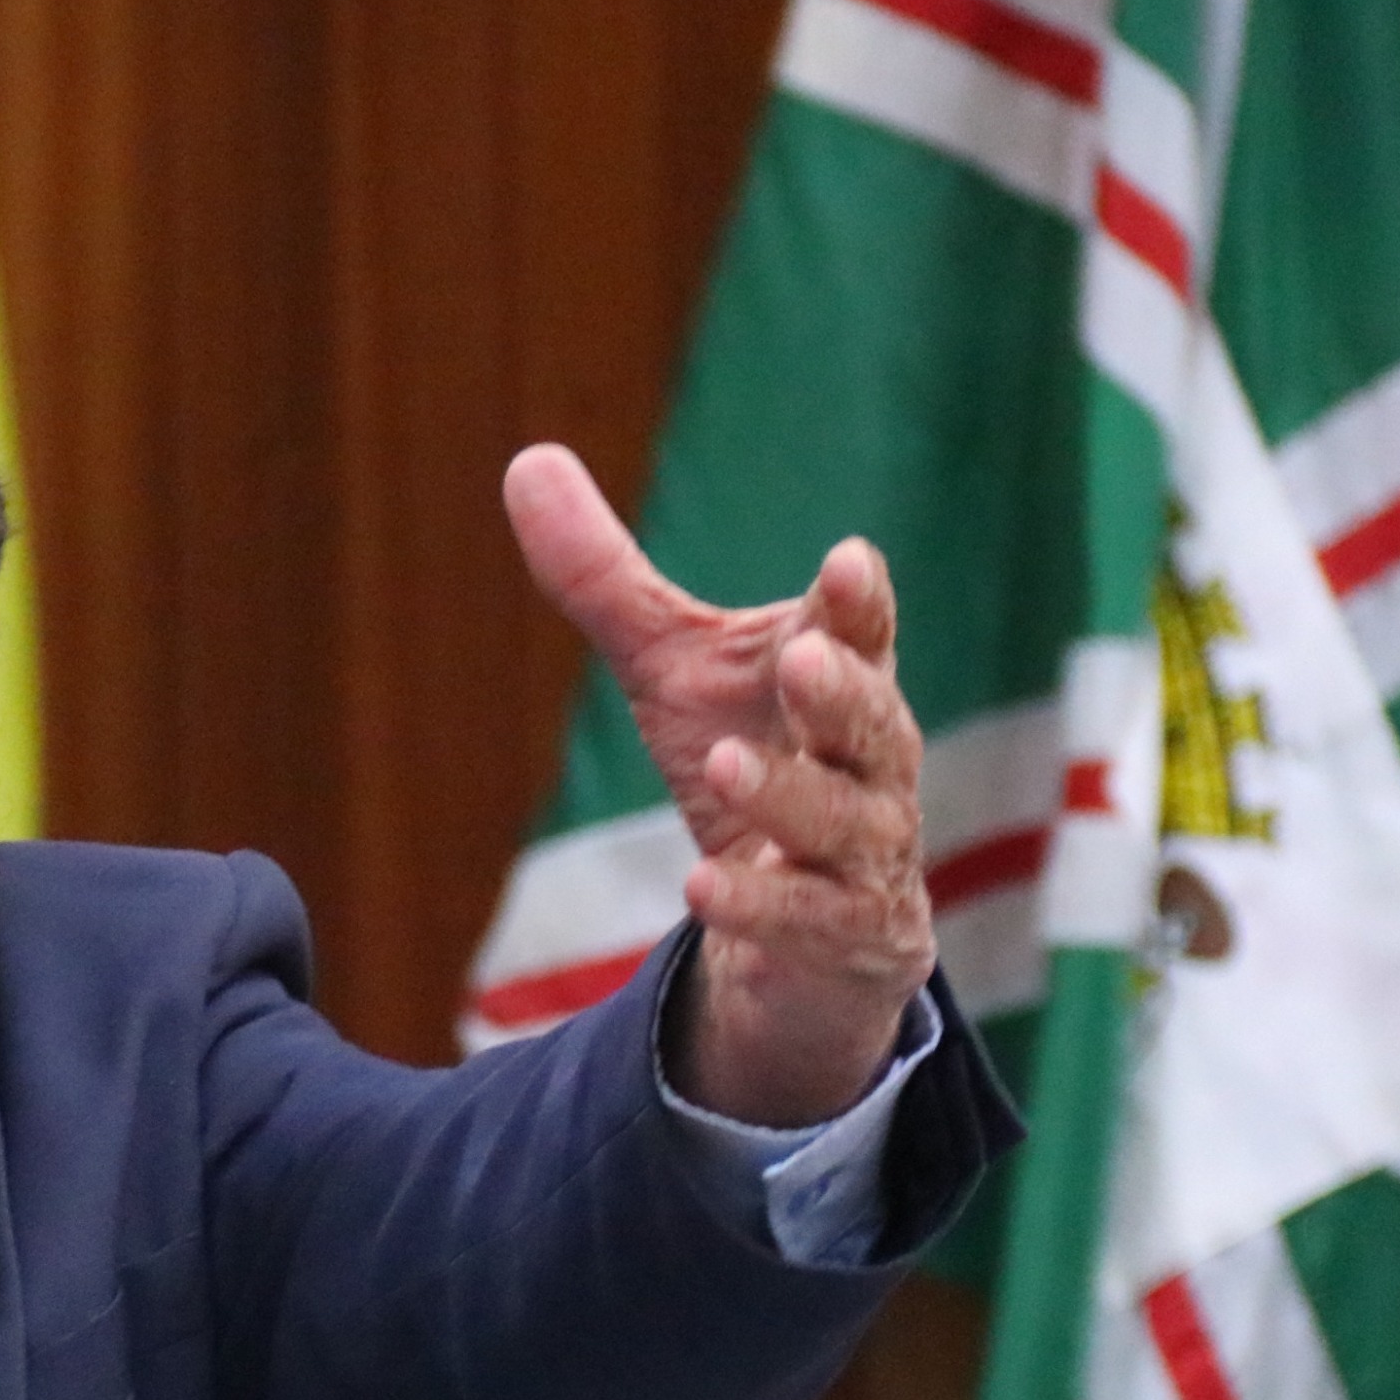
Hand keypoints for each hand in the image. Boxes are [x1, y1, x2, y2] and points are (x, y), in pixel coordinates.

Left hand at [502, 443, 932, 1127]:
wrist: (806, 933)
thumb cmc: (749, 766)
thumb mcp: (672, 674)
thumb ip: (610, 581)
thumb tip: (525, 460)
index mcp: (839, 688)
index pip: (861, 637)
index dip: (857, 605)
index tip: (846, 562)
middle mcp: (871, 767)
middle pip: (873, 726)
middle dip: (841, 694)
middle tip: (801, 663)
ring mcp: (868, 857)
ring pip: (846, 825)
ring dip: (789, 797)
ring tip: (724, 767)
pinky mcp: (848, 939)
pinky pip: (814, 923)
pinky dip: (763, 906)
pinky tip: (703, 888)